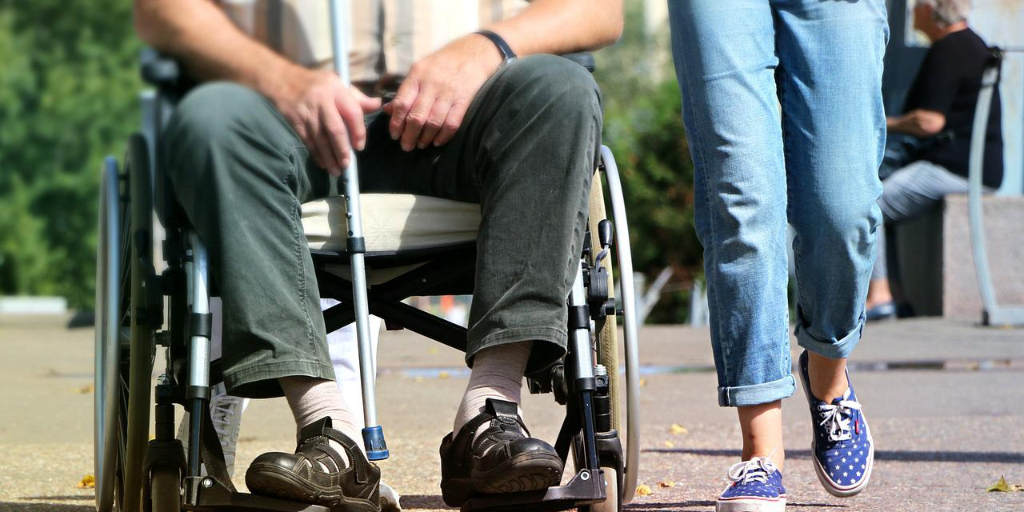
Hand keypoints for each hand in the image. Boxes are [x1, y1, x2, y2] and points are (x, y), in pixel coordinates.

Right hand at [270, 67, 381, 175]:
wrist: (282, 79)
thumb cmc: (317, 83)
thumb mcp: (338, 83)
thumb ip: (358, 98)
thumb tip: (378, 105)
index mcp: (336, 89)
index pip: (352, 112)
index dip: (358, 131)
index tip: (359, 146)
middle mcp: (322, 100)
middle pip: (335, 129)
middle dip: (342, 149)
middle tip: (347, 164)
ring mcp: (307, 112)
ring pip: (320, 139)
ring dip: (329, 157)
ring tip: (337, 170)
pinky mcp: (295, 121)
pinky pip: (308, 141)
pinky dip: (316, 154)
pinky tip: (323, 164)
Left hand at [383, 34, 502, 150]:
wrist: (474, 52)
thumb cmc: (443, 62)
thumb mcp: (420, 69)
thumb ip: (405, 90)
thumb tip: (388, 110)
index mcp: (417, 75)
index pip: (402, 103)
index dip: (396, 122)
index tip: (394, 134)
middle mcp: (432, 84)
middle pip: (416, 116)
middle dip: (409, 135)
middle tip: (406, 146)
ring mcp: (449, 93)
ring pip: (433, 122)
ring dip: (425, 138)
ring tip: (420, 144)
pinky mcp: (464, 100)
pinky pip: (452, 123)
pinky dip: (443, 136)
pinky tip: (437, 141)